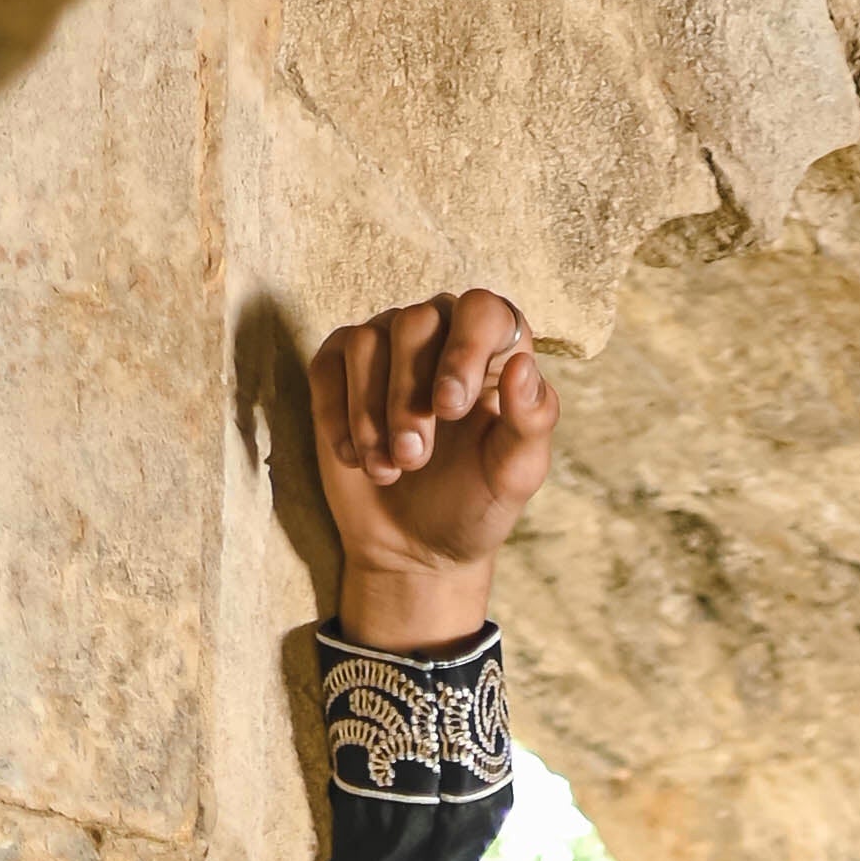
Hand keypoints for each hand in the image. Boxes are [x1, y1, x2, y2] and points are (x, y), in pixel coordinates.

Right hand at [307, 288, 556, 641]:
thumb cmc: (475, 504)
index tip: (448, 407)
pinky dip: (336, 417)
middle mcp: (439, 333)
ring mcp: (385, 346)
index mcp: (494, 350)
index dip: (464, 349)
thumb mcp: (514, 476)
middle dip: (408, 397)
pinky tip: (355, 460)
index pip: (482, 310)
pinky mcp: (340, 370)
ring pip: (366, 343)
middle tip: (413, 460)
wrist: (417, 550)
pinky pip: (328, 367)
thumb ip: (531, 421)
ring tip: (388, 470)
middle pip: (415, 322)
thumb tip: (522, 367)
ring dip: (370, 414)